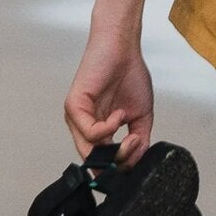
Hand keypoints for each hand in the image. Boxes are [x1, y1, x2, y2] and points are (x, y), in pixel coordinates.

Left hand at [64, 25, 153, 164]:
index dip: (120, 167)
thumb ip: (139, 141)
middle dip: (119, 162)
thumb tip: (137, 161)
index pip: (103, 162)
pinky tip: (119, 115)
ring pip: (90, 152)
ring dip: (116, 148)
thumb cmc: (130, 75)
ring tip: (130, 131)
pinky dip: (109, 129)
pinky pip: (90, 133)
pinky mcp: (73, 106)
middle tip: (135, 147)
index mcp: (98, 130)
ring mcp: (76, 118)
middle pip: (95, 162)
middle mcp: (84, 126)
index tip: (138, 156)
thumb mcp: (141, 116)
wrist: (123, 48)